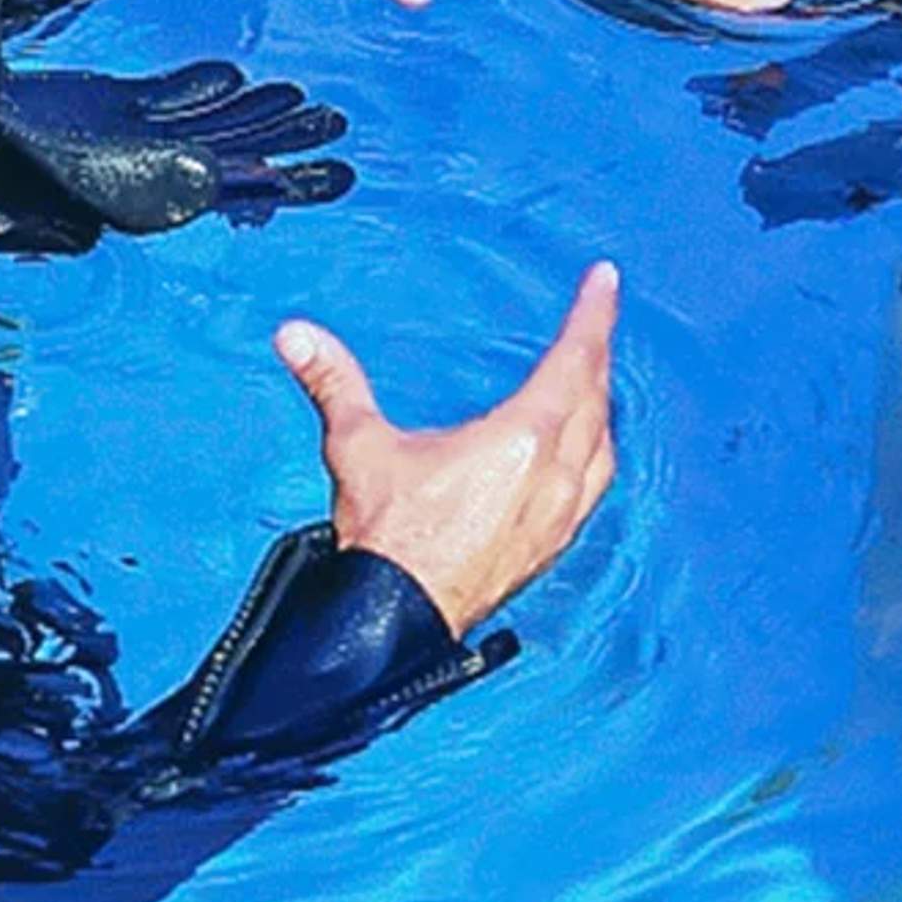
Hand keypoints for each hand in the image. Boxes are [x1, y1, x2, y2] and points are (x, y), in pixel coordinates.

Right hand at [0, 49, 351, 252]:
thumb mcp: (37, 204)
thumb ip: (81, 220)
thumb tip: (122, 219)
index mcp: (140, 183)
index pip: (224, 183)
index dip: (274, 179)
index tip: (324, 177)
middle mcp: (146, 160)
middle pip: (235, 153)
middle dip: (289, 145)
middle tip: (340, 138)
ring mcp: (135, 131)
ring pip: (214, 123)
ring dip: (266, 117)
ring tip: (315, 111)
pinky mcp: (116, 104)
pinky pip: (171, 95)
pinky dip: (205, 86)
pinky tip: (237, 79)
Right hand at [273, 266, 619, 635]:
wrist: (399, 620)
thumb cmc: (389, 538)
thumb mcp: (358, 446)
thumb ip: (334, 382)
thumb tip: (296, 335)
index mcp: (523, 440)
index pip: (573, 360)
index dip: (592, 315)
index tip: (605, 281)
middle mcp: (556, 476)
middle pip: (596, 397)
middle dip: (596, 352)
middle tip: (595, 319)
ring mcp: (561, 515)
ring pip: (603, 443)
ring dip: (600, 404)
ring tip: (592, 379)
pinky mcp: (552, 544)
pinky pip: (594, 483)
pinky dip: (594, 451)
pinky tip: (581, 452)